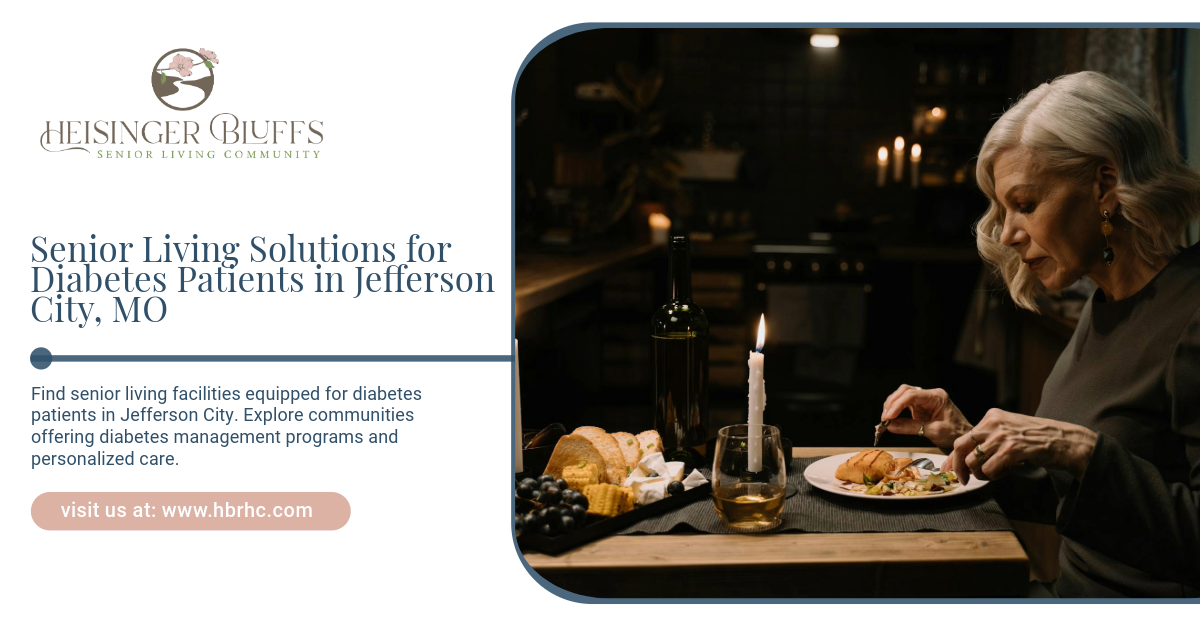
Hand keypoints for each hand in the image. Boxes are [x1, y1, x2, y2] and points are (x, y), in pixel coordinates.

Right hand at [880, 385, 971, 451]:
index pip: (912, 395)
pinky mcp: (920, 408)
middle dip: (892, 403)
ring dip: (892, 406)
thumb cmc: (955, 434)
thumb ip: (911, 427)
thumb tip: (891, 426)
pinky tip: (891, 419)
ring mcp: (925, 401)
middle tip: (885, 418)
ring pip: (902, 396)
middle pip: (905, 391)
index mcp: (937, 397)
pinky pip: (904, 405)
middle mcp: (930, 396)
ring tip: (886, 419)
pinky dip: (896, 411)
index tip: (888, 416)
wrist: (965, 440)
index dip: (897, 405)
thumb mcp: (934, 432)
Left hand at [945, 408, 1097, 484]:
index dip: (953, 458)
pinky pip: (990, 470)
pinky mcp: (1012, 449)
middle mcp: (994, 423)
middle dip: (959, 468)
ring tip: (996, 472)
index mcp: (991, 417)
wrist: (1065, 441)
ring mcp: (1003, 436)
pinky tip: (1007, 471)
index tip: (950, 470)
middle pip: (960, 448)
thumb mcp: (1008, 432)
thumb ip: (987, 441)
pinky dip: (995, 476)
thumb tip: (962, 459)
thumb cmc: (1036, 439)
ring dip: (982, 474)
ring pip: (974, 462)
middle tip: (964, 480)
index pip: (962, 438)